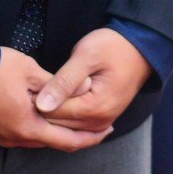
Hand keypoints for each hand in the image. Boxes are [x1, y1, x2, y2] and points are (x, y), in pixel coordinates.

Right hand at [0, 48, 106, 150]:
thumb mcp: (32, 71)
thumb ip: (60, 84)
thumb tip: (87, 89)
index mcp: (27, 126)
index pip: (66, 141)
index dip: (90, 137)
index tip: (106, 131)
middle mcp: (14, 138)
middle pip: (52, 142)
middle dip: (76, 136)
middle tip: (97, 127)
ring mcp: (1, 137)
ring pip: (36, 139)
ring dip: (56, 132)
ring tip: (74, 122)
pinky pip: (20, 134)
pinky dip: (37, 128)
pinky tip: (44, 117)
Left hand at [34, 27, 153, 133]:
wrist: (140, 48)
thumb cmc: (113, 47)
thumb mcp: (86, 56)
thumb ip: (63, 82)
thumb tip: (41, 105)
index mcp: (94, 107)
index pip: (52, 113)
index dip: (37, 98)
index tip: (32, 82)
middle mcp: (98, 122)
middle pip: (56, 124)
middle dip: (43, 106)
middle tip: (36, 84)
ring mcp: (101, 124)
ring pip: (63, 127)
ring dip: (53, 110)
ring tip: (49, 87)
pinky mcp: (101, 121)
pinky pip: (74, 126)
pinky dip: (63, 114)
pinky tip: (58, 97)